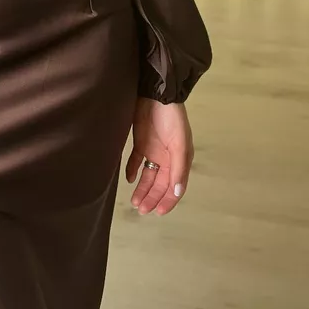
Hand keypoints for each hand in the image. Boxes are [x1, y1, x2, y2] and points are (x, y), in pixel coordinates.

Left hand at [125, 97, 193, 216]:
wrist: (156, 95)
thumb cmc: (171, 119)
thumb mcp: (179, 145)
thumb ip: (178, 169)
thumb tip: (176, 192)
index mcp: (180, 160)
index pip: (175, 186)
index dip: (168, 201)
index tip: (158, 213)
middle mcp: (168, 158)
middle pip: (160, 184)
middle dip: (152, 198)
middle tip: (141, 210)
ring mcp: (154, 150)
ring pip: (148, 175)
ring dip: (142, 188)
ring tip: (135, 201)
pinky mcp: (141, 142)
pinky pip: (136, 161)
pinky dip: (132, 170)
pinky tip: (128, 179)